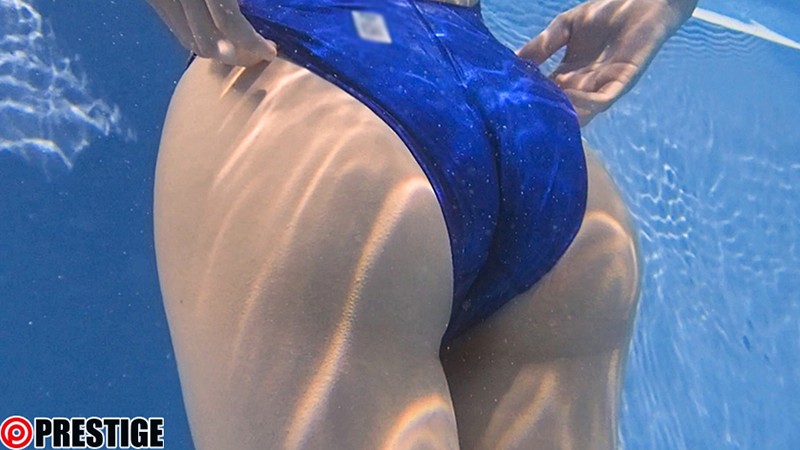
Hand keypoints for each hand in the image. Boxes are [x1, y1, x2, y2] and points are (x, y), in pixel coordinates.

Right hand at [146, 0, 275, 66]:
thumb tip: (259, 21)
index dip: (253, 43)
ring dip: (219, 52)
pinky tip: (220, 37)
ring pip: (191, 42)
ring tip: (242, 48)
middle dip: (238, 56)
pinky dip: (201, 38)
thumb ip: (239, 1)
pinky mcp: (152, 0)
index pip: (230, 26)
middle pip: (208, 44)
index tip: (271, 51)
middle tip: (258, 54)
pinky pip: (179, 29)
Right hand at [519, 0, 690, 125]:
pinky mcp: (621, 81)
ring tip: (543, 116)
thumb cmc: (607, 12)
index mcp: (569, 74)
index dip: (530, 99)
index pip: (546, 93)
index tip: (509, 105)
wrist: (643, 1)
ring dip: (563, 114)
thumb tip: (513, 60)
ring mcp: (602, 86)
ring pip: (581, 111)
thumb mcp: (565, 27)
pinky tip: (568, 99)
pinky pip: (601, 100)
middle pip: (561, 107)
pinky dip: (585, 104)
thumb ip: (542, 44)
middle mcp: (584, 85)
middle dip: (544, 115)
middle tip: (523, 122)